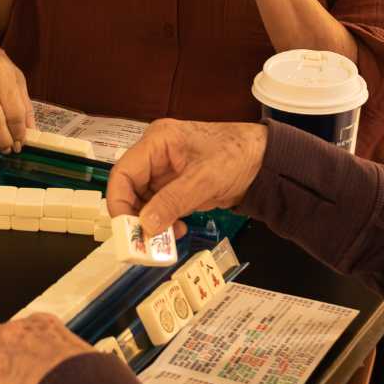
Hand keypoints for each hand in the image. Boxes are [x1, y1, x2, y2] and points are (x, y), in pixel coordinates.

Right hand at [107, 118, 267, 236]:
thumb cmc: (235, 155)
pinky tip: (178, 230)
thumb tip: (145, 226)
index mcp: (157, 141)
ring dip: (151, 223)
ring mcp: (166, 171)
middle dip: (135, 217)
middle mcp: (156, 155)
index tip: (126, 229)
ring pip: (143, 201)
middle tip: (145, 242)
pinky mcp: (176, 186)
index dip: (119, 201)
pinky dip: (164, 222)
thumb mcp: (204, 179)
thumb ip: (173, 201)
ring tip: (165, 240)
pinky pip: (160, 207)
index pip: (123, 172)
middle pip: (130, 189)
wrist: (265, 159)